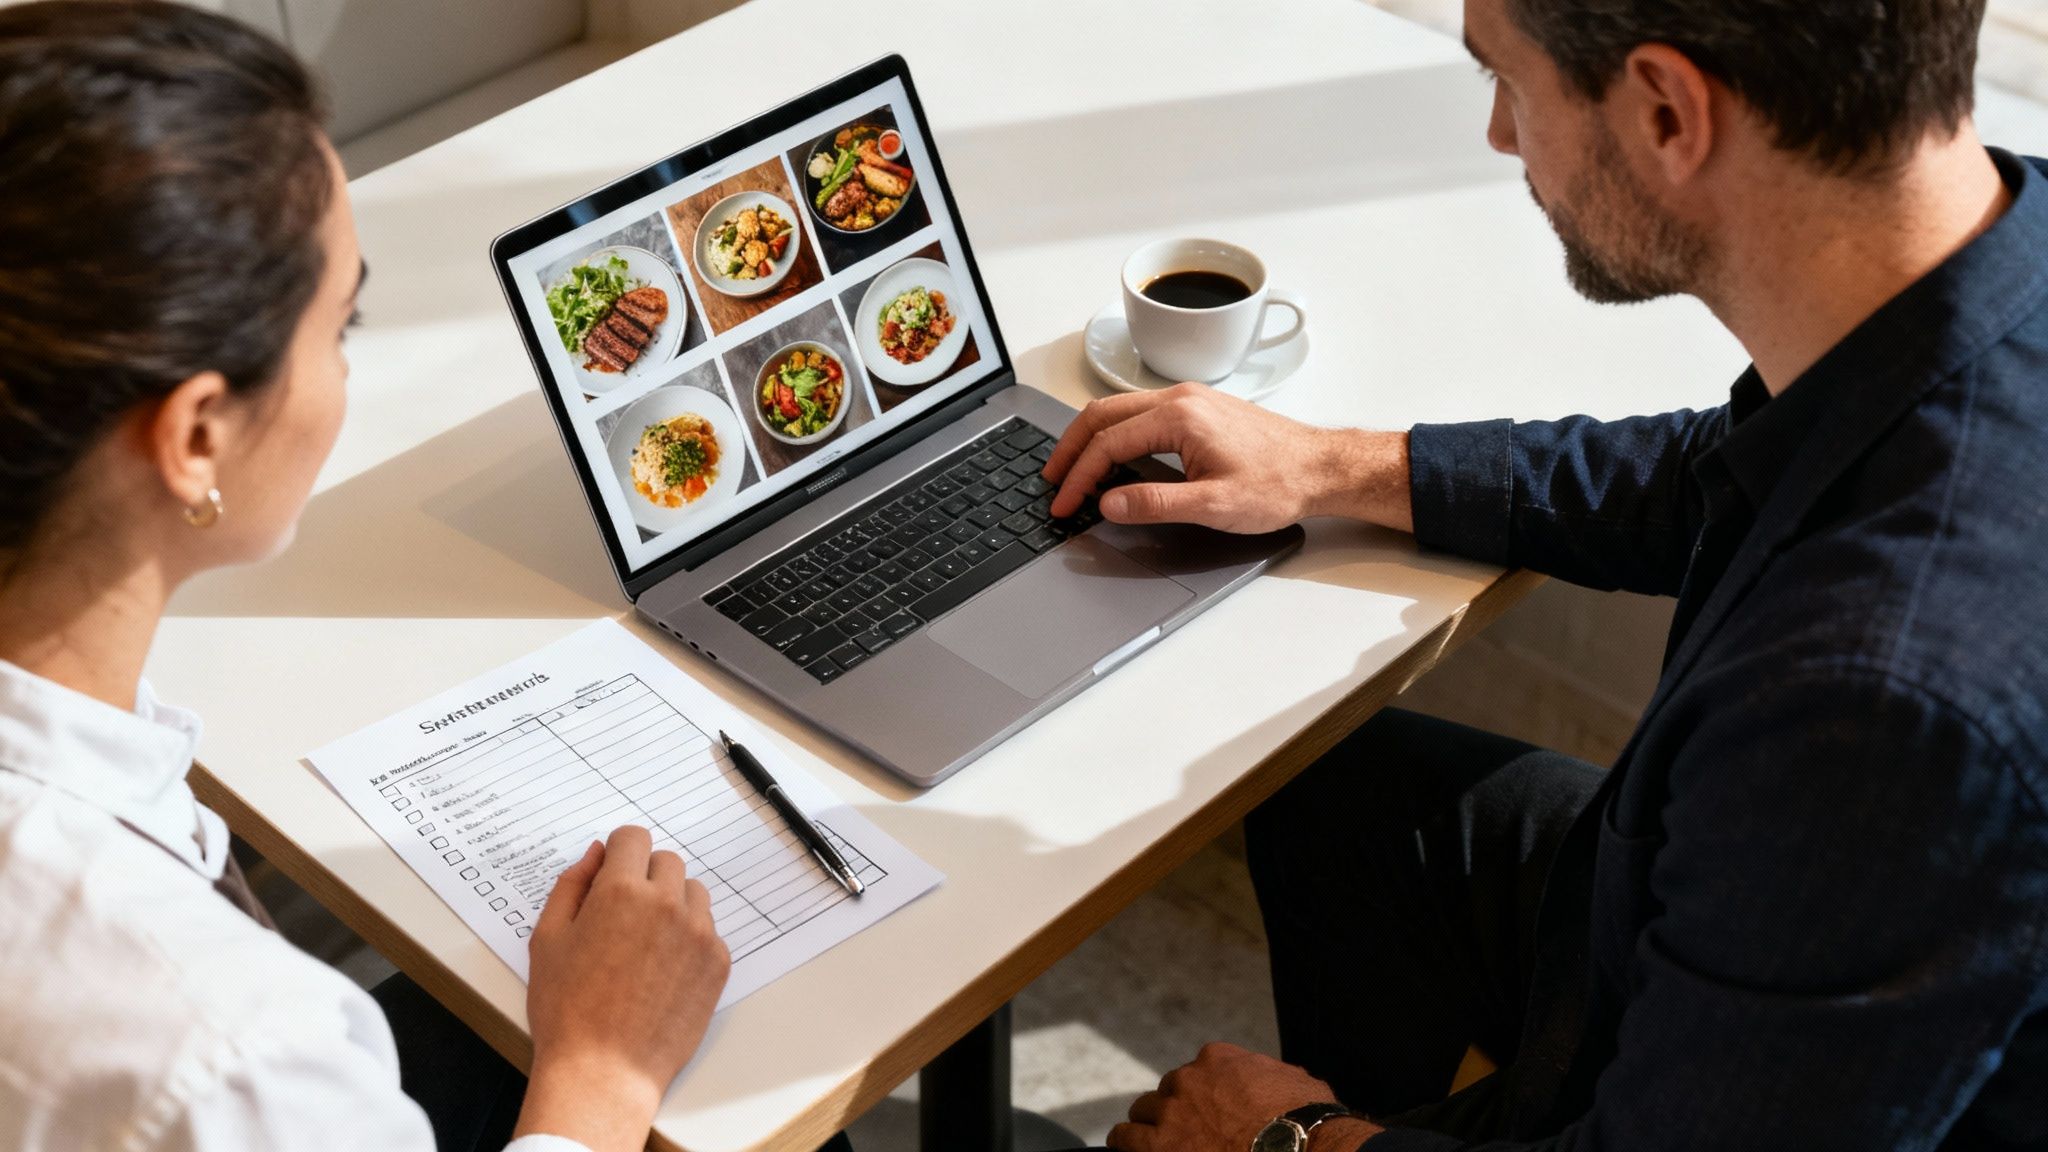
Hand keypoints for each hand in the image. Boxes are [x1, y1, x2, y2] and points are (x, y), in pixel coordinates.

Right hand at [514, 826, 730, 1151]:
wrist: (604, 1070)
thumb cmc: (567, 1010)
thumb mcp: (547, 940)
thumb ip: (570, 886)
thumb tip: (595, 854)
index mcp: (620, 891)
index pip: (633, 838)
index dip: (618, 853)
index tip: (612, 874)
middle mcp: (666, 903)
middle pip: (666, 862)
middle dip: (644, 877)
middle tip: (622, 916)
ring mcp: (698, 933)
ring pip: (692, 892)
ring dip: (672, 903)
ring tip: (643, 944)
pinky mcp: (718, 962)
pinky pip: (708, 929)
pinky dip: (689, 938)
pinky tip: (662, 970)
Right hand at [1042, 383, 1413, 534]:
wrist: (1321, 468)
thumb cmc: (1278, 483)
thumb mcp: (1214, 504)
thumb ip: (1155, 503)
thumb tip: (1108, 503)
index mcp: (1178, 417)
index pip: (1108, 444)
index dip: (1079, 478)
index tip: (1063, 504)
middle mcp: (1179, 398)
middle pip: (1102, 415)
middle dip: (1070, 449)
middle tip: (1050, 480)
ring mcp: (1189, 400)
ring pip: (1118, 411)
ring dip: (1090, 439)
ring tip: (1072, 470)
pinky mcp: (1198, 409)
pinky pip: (1139, 414)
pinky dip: (1114, 434)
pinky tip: (1112, 459)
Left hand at [1107, 1043, 1382, 1151]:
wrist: (1297, 1145)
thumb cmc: (1305, 1119)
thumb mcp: (1292, 1081)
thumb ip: (1269, 1075)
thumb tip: (1275, 1080)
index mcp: (1218, 1059)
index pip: (1198, 1070)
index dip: (1203, 1093)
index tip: (1210, 1109)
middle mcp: (1189, 1079)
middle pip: (1169, 1091)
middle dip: (1177, 1108)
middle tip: (1187, 1130)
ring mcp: (1171, 1110)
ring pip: (1143, 1111)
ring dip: (1148, 1125)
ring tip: (1152, 1142)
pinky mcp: (1158, 1143)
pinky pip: (1124, 1137)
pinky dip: (1126, 1142)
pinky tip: (1128, 1149)